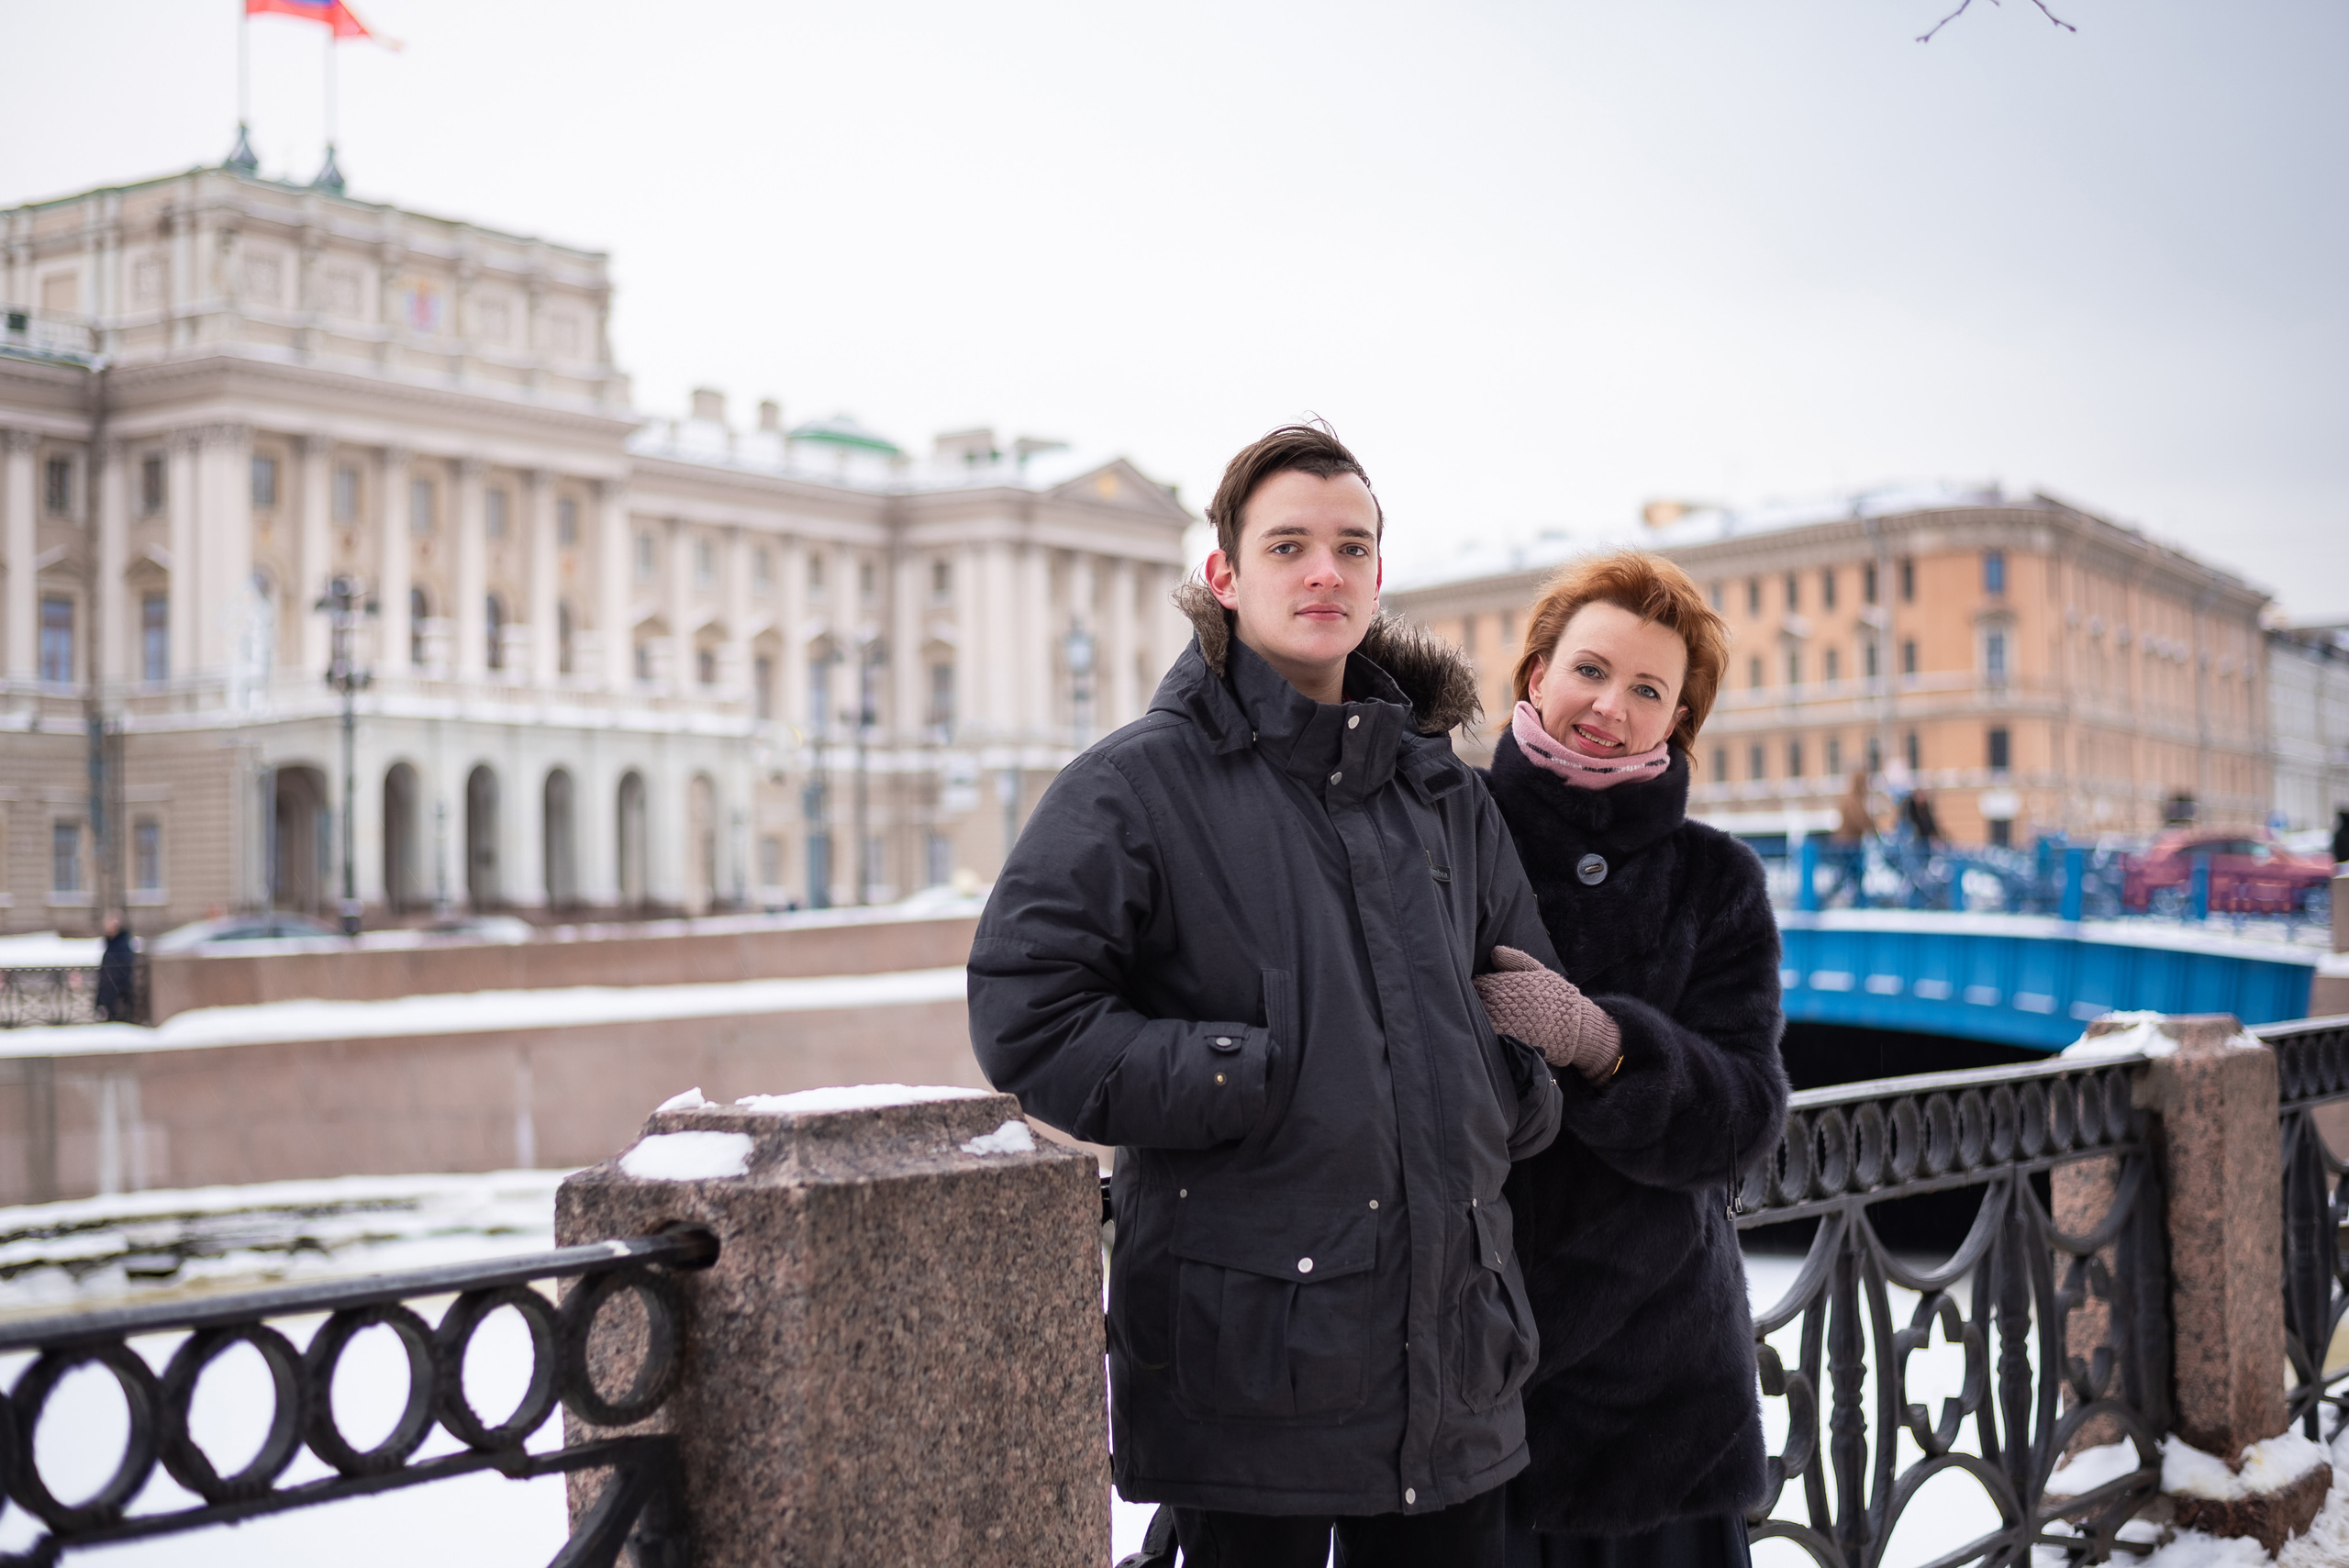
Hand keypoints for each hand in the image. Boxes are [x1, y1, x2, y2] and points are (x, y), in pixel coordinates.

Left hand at [1473, 946, 1623, 1081]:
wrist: (1578, 1027)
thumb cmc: (1557, 996)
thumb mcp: (1540, 972)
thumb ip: (1517, 961)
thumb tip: (1494, 951)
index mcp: (1516, 983)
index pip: (1483, 983)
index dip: (1477, 986)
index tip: (1476, 987)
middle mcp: (1512, 1003)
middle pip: (1480, 1001)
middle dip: (1476, 1001)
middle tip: (1471, 1001)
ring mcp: (1512, 1024)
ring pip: (1484, 1019)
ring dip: (1480, 1016)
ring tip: (1479, 1016)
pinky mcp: (1515, 1042)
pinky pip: (1493, 1036)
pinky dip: (1488, 1032)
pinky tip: (1490, 1030)